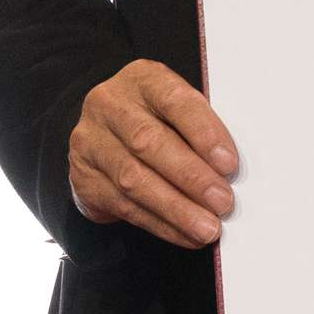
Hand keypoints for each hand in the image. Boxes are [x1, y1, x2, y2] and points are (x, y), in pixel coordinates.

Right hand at [69, 59, 239, 247]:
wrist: (104, 134)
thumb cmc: (157, 119)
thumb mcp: (177, 110)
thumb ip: (200, 129)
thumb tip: (230, 171)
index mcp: (143, 79)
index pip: (175, 101)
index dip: (204, 132)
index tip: (229, 163)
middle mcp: (109, 105)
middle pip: (149, 142)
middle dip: (191, 177)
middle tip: (223, 202)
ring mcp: (90, 141)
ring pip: (134, 179)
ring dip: (176, 208)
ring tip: (207, 227)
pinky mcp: (83, 177)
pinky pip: (123, 205)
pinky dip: (160, 223)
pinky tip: (185, 234)